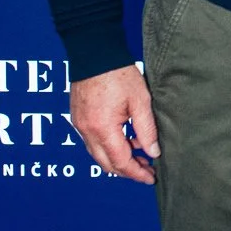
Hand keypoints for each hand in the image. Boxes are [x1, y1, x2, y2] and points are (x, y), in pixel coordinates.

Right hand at [69, 65, 160, 184]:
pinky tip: (126, 141)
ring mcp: (79, 125)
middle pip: (106, 163)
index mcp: (103, 128)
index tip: (151, 178)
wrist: (94, 52)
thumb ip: (147, 130)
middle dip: (127, 171)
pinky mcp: (78, 118)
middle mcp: (87, 130)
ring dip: (118, 159)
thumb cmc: (118, 74)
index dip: (136, 173)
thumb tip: (153, 152)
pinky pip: (92, 142)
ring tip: (140, 155)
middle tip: (147, 170)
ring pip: (98, 154)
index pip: (120, 162)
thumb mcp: (140, 102)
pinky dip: (108, 147)